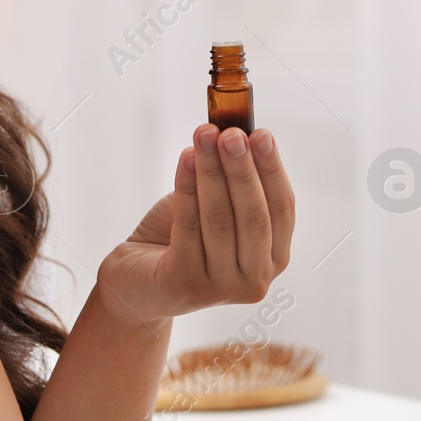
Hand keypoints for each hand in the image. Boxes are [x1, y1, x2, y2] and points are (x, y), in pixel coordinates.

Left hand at [95, 125, 293, 327]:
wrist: (137, 281)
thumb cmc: (181, 241)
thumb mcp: (216, 208)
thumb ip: (232, 182)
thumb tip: (236, 132)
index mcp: (273, 258)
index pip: (283, 210)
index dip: (272, 170)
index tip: (260, 134)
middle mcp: (254, 279)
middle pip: (254, 215)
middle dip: (242, 168)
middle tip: (231, 133)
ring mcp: (221, 287)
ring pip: (220, 219)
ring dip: (212, 170)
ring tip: (204, 135)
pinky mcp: (186, 285)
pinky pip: (189, 226)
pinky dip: (187, 187)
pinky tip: (186, 159)